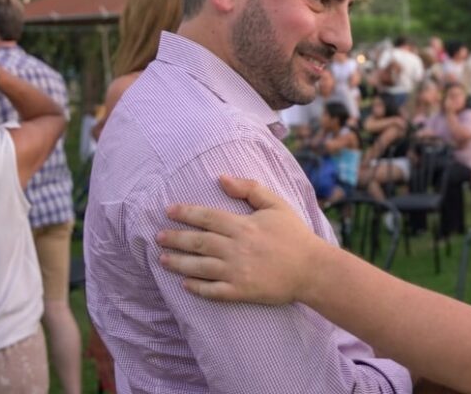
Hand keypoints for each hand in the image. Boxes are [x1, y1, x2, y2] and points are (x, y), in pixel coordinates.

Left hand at [157, 175, 320, 304]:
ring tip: (162, 259)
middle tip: (158, 236)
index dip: (185, 213)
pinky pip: (212, 291)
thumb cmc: (295, 235)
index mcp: (243, 226)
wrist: (313, 269)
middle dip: (175, 238)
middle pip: (197, 242)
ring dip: (178, 263)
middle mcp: (235, 248)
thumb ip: (249, 189)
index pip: (206, 217)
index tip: (169, 211)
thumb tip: (222, 178)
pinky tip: (184, 285)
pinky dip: (196, 288)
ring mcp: (236, 272)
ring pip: (199, 267)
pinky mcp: (240, 292)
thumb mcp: (276, 205)